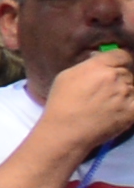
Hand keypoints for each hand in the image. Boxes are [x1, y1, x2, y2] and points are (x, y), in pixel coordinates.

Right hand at [45, 38, 133, 163]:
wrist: (65, 132)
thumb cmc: (61, 104)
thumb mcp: (66, 76)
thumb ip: (87, 64)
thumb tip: (99, 58)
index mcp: (99, 66)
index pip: (122, 55)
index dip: (119, 61)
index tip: (115, 67)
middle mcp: (115, 77)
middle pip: (127, 71)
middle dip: (118, 78)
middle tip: (105, 91)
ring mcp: (125, 94)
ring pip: (132, 87)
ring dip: (124, 92)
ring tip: (107, 103)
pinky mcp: (131, 111)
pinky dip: (129, 104)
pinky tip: (116, 110)